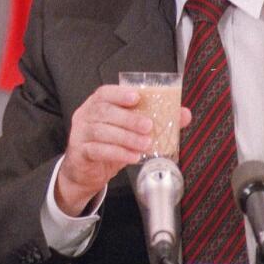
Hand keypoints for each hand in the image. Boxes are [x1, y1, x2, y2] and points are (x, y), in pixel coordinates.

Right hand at [55, 85, 190, 214]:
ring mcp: (80, 133)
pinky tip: (132, 156)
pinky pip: (98, 150)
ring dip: (126, 138)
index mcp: (97, 104)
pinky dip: (117, 153)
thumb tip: (183, 114)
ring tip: (145, 144)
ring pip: (102, 131)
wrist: (86, 170)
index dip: (120, 94)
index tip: (136, 97)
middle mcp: (86, 115)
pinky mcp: (80, 151)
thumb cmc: (108, 144)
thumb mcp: (129, 131)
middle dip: (129, 118)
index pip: (105, 93)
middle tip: (148, 126)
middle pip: (104, 112)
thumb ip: (154, 120)